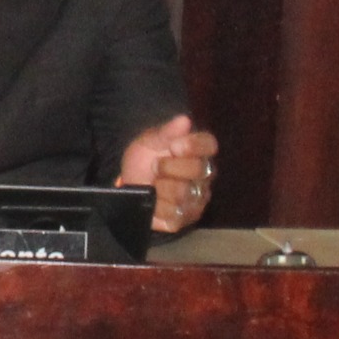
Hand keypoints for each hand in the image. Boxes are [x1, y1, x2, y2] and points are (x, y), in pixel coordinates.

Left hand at [117, 112, 219, 234]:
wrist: (128, 185)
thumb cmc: (143, 159)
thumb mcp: (148, 142)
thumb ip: (166, 132)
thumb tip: (184, 120)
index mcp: (199, 151)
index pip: (209, 145)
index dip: (193, 146)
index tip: (173, 147)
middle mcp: (204, 175)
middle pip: (198, 170)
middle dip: (169, 167)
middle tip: (154, 166)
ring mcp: (197, 198)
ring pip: (184, 193)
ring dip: (160, 188)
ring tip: (153, 184)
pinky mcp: (186, 218)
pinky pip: (174, 214)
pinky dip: (157, 206)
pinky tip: (153, 200)